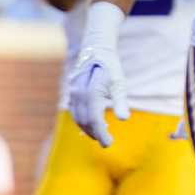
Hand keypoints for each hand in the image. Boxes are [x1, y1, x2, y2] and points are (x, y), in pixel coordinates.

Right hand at [66, 8, 128, 147]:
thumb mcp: (119, 83)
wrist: (96, 50)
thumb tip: (123, 119)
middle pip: (84, 120)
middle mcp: (78, 93)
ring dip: (88, 128)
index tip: (109, 144)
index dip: (101, 134)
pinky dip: (82, 120)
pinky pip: (74, 110)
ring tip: (101, 134)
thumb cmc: (110, 67)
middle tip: (107, 142)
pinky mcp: (71, 92)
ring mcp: (72, 92)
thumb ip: (120, 101)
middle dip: (95, 133)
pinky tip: (92, 125)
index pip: (94, 119)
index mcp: (91, 91)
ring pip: (77, 117)